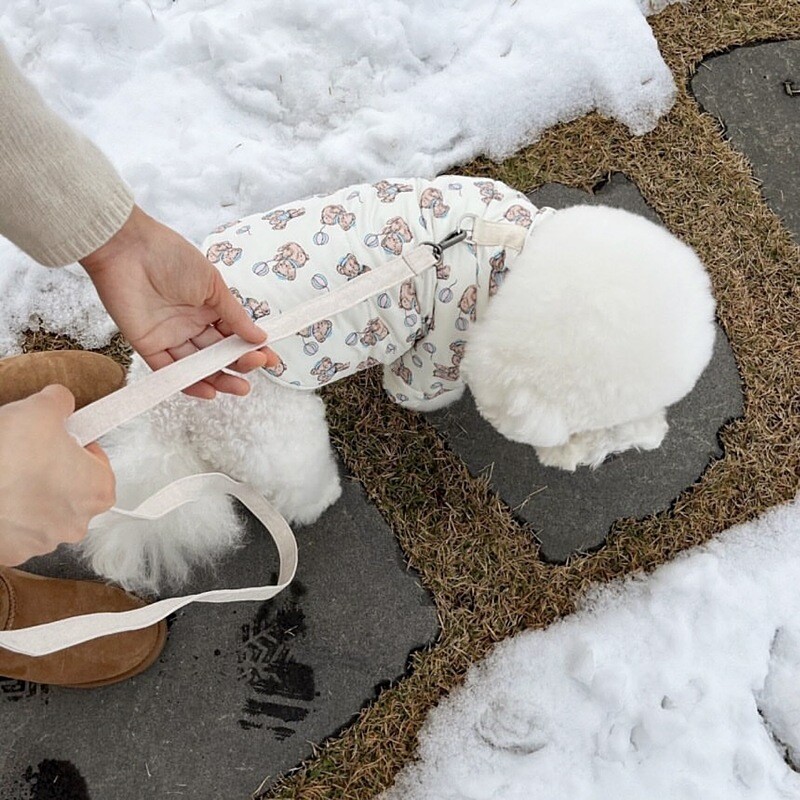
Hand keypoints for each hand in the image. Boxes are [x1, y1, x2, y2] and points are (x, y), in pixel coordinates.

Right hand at [0, 386, 114, 564]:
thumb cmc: (8, 456)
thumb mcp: (41, 409)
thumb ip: (61, 402)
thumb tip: (61, 401)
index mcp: (97, 490)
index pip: (101, 467)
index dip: (82, 449)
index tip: (66, 441)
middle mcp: (76, 523)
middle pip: (74, 492)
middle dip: (57, 473)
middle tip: (34, 454)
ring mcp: (44, 541)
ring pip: (45, 513)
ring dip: (33, 496)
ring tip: (11, 473)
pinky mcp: (13, 551)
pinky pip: (18, 531)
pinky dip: (10, 515)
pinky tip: (1, 494)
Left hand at [80, 205, 279, 398]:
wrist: (128, 248)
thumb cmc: (171, 256)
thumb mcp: (213, 285)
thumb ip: (235, 315)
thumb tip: (260, 337)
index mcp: (208, 307)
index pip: (233, 335)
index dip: (251, 348)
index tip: (270, 359)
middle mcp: (190, 324)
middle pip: (218, 353)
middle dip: (239, 364)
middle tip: (256, 367)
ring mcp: (170, 336)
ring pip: (198, 365)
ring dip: (219, 378)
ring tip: (240, 388)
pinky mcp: (148, 345)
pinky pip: (169, 370)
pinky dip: (189, 383)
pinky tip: (210, 391)